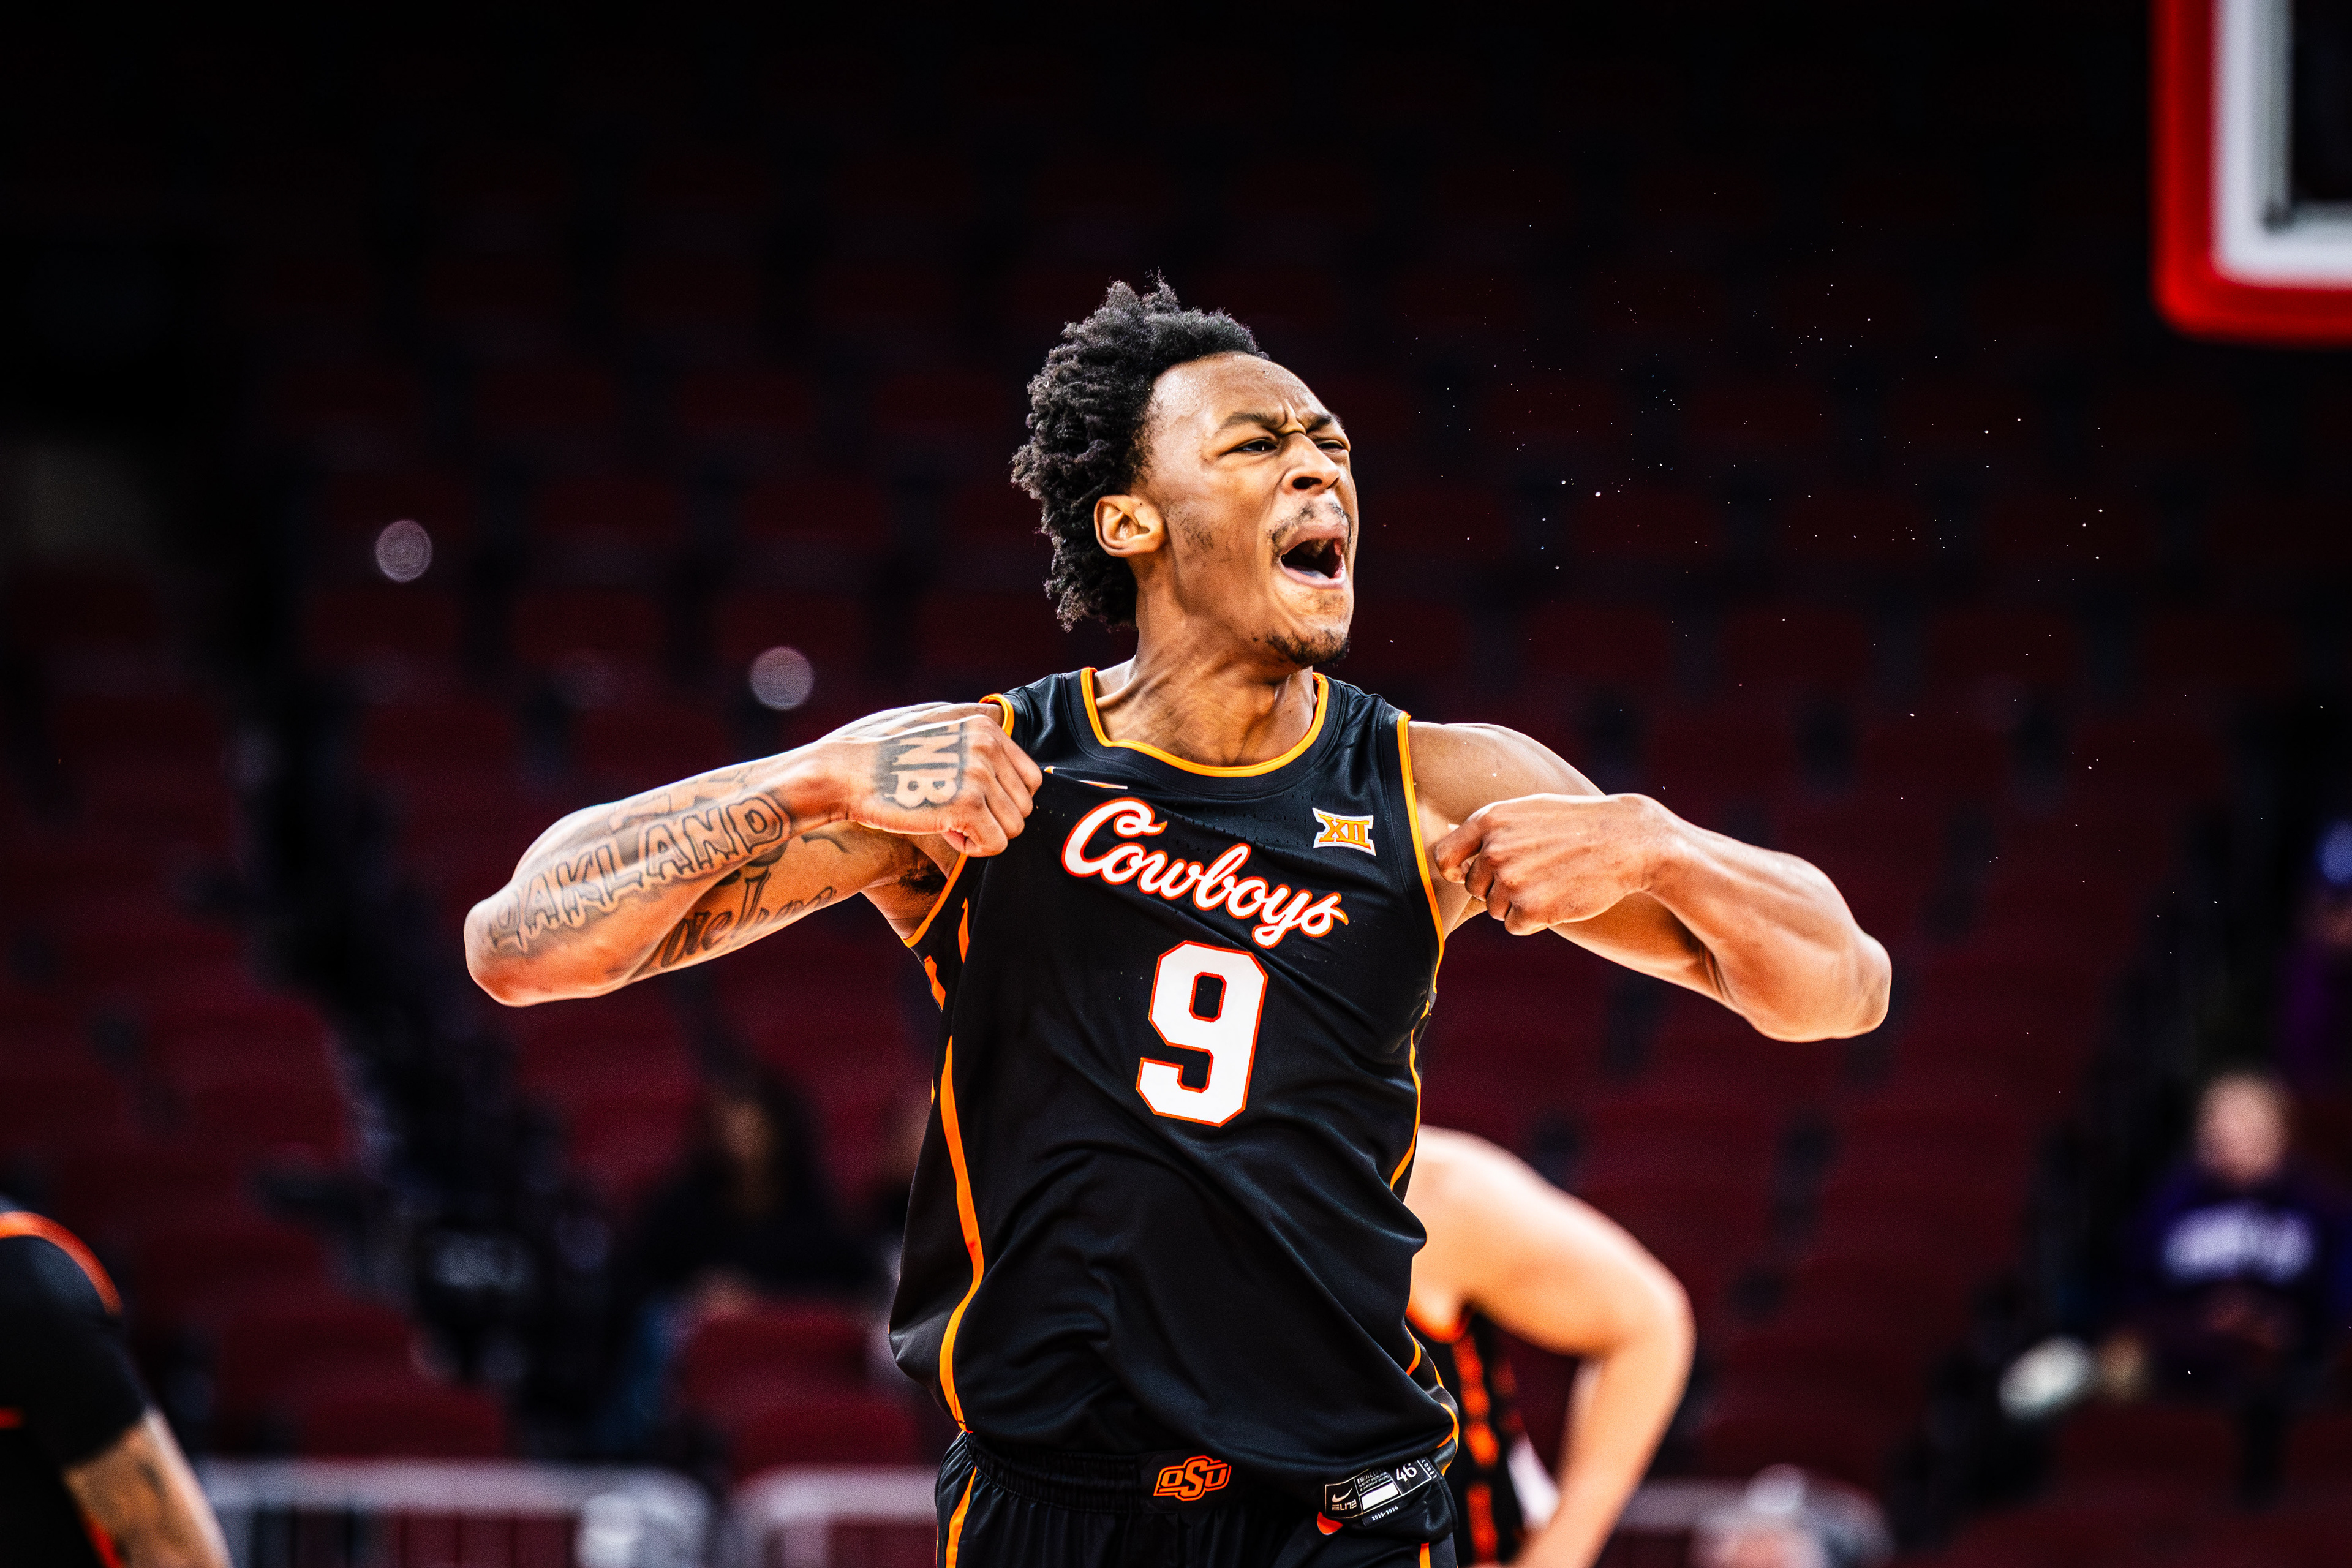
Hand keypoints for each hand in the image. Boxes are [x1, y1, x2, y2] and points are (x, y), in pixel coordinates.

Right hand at [824, 703, 1042, 856]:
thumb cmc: (882, 756)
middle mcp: (989, 745)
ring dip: (981, 833)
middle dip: (991, 817)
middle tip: (951, 811)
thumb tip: (1000, 724)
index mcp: (985, 727)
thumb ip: (971, 729)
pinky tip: (944, 832)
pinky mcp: (968, 805)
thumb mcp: (931, 723)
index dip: (1001, 799)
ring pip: (1013, 828)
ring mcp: (980, 774)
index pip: (1030, 778)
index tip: (966, 799)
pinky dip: (972, 849)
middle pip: (1024, 805)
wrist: (846, 774)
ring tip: (945, 820)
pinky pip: (996, 844)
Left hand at [1430, 793, 1664, 933]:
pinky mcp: (1531, 910)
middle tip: (1536, 874)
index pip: (1444, 858)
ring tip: (1551, 882)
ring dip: (1518, 904)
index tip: (1472, 874)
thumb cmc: (1576, 824)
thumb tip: (1449, 849)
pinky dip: (1533, 920)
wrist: (1627, 841)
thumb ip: (1488, 828)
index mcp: (1488, 820)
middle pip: (1474, 887)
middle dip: (1497, 887)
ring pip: (1494, 909)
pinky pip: (1514, 926)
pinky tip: (1557, 899)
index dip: (1458, 871)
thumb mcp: (1528, 810)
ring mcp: (1511, 881)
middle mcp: (1493, 850)